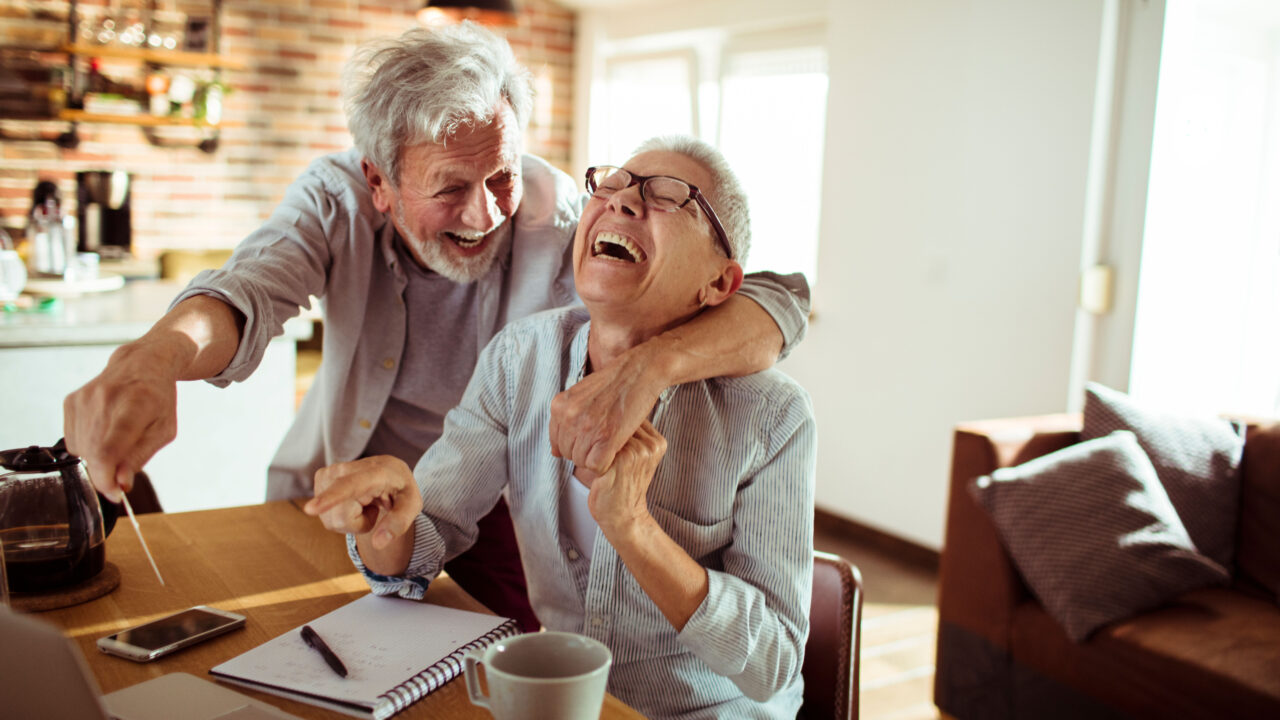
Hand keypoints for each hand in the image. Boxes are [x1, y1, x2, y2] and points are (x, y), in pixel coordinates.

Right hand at [63, 344, 180, 501]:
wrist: (142, 363)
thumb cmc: (158, 399)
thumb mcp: (163, 430)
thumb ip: (140, 457)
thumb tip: (120, 483)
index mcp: (135, 405)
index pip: (109, 450)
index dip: (106, 479)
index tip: (115, 494)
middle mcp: (105, 399)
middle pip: (93, 454)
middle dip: (107, 471)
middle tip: (124, 467)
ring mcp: (84, 398)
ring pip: (81, 449)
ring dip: (98, 457)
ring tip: (119, 438)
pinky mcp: (71, 401)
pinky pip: (72, 439)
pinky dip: (87, 444)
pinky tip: (105, 430)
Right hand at [305, 455, 421, 549]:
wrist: (389, 471)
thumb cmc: (401, 489)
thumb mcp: (412, 505)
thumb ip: (399, 523)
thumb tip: (378, 544)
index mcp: (376, 472)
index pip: (350, 486)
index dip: (330, 498)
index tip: (310, 509)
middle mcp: (348, 468)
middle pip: (340, 516)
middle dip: (358, 524)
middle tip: (374, 508)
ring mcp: (331, 472)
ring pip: (330, 518)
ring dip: (349, 520)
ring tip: (364, 504)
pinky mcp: (321, 477)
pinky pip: (325, 514)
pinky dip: (340, 515)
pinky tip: (352, 501)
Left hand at [550, 344, 665, 474]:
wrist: (639, 371)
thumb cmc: (614, 383)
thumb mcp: (581, 395)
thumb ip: (566, 421)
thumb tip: (554, 452)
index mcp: (559, 406)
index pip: (557, 443)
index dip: (576, 444)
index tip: (592, 435)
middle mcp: (568, 416)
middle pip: (568, 454)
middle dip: (585, 451)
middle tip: (604, 438)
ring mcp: (586, 426)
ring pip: (582, 462)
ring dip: (597, 457)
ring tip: (611, 440)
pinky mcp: (606, 436)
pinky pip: (597, 466)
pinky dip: (607, 463)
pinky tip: (616, 448)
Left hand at [583, 420, 666, 535]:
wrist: (623, 516)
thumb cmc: (622, 485)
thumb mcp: (632, 457)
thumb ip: (626, 435)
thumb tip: (601, 412)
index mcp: (656, 442)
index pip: (631, 416)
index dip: (613, 420)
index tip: (602, 427)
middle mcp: (649, 446)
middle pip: (619, 421)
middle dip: (601, 428)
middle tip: (591, 441)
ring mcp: (637, 453)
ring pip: (606, 432)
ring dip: (592, 439)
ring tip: (588, 452)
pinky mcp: (620, 462)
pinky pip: (597, 447)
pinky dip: (587, 452)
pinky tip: (585, 460)